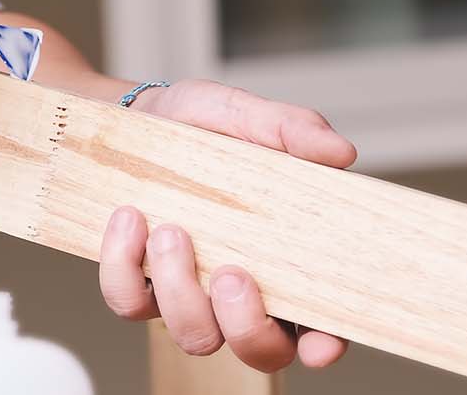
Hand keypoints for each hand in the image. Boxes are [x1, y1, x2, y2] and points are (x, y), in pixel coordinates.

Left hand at [98, 79, 356, 371]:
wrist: (136, 117)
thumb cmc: (203, 126)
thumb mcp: (246, 115)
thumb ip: (293, 131)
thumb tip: (341, 152)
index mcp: (286, 260)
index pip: (321, 322)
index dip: (325, 345)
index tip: (320, 343)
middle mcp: (241, 290)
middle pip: (259, 351)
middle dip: (246, 326)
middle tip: (229, 273)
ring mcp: (190, 294)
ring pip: (195, 336)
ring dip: (181, 289)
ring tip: (171, 230)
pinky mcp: (139, 286)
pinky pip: (130, 303)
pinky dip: (125, 266)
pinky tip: (130, 219)